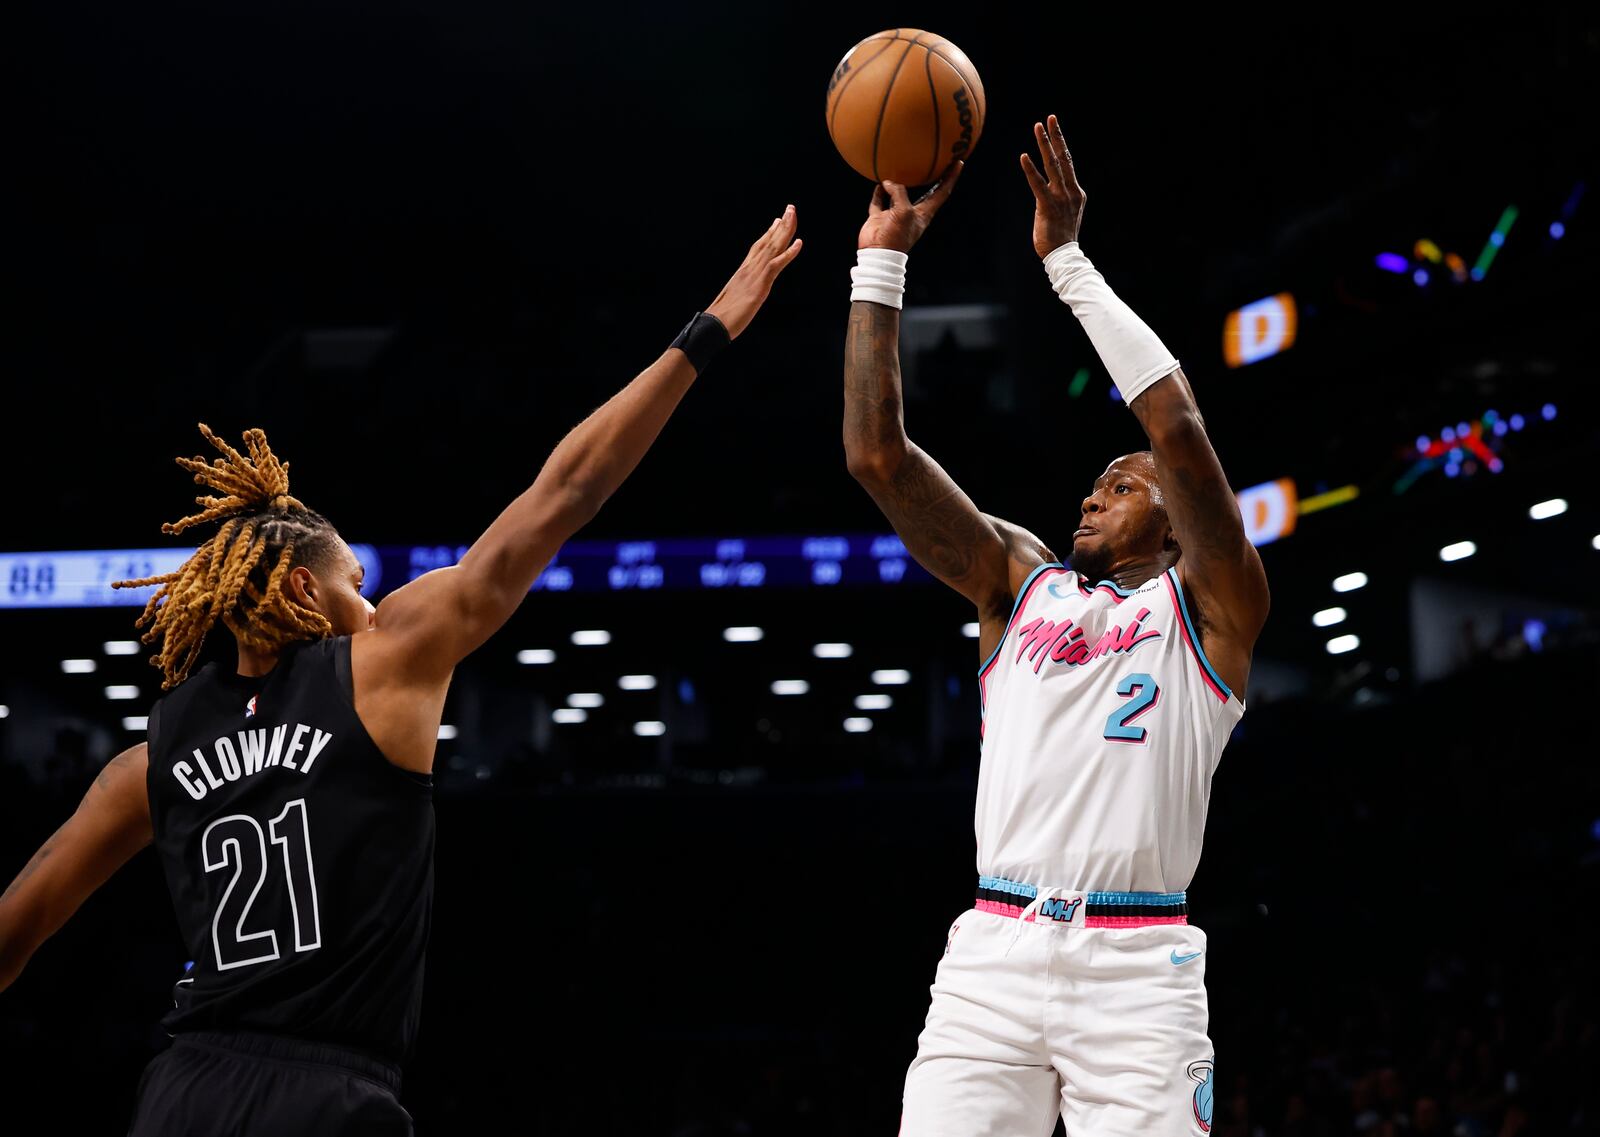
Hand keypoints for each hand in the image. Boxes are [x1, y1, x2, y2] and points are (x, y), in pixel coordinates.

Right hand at [706, 205, 803, 339]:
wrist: (714, 324)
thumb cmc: (722, 317)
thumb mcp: (735, 299)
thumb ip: (742, 291)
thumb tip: (745, 293)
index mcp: (743, 271)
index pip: (758, 247)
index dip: (769, 233)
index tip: (777, 221)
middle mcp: (749, 268)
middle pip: (767, 241)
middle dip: (781, 225)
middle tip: (790, 208)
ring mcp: (754, 274)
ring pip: (773, 247)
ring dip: (786, 230)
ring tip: (793, 214)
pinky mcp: (760, 284)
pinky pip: (777, 264)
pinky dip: (789, 253)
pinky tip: (799, 243)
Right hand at [857, 162, 963, 252]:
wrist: (877, 253)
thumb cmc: (896, 235)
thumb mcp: (903, 210)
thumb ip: (898, 193)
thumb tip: (888, 182)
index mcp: (924, 213)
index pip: (942, 192)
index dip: (951, 177)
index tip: (958, 162)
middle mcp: (912, 213)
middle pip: (925, 191)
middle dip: (931, 176)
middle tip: (935, 160)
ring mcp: (895, 215)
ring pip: (898, 194)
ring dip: (899, 182)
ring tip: (900, 167)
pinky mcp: (880, 218)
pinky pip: (880, 201)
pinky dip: (879, 192)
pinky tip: (879, 183)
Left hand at [1020, 114, 1085, 257]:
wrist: (1063, 255)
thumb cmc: (1060, 237)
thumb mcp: (1065, 213)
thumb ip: (1060, 198)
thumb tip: (1051, 189)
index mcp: (1076, 192)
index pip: (1068, 163)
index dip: (1061, 145)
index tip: (1054, 128)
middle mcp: (1071, 191)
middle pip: (1064, 157)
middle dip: (1056, 136)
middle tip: (1050, 118)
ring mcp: (1061, 198)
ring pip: (1053, 165)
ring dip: (1045, 144)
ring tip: (1038, 127)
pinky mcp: (1048, 206)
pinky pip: (1037, 184)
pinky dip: (1030, 169)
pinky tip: (1023, 156)